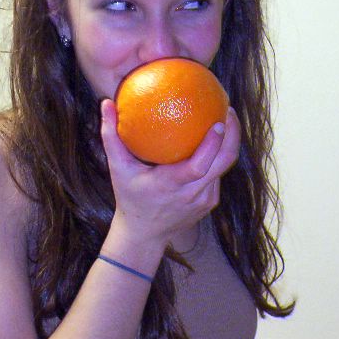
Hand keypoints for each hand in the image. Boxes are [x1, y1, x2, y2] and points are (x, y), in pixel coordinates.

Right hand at [100, 101, 240, 247]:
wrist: (144, 234)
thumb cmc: (129, 197)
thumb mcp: (118, 168)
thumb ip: (111, 137)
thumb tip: (106, 104)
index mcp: (171, 185)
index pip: (199, 165)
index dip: (214, 143)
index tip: (219, 121)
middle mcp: (192, 194)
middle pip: (224, 162)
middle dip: (233, 135)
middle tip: (229, 110)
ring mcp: (205, 199)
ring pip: (224, 168)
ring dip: (228, 143)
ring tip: (226, 119)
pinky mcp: (210, 202)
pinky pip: (218, 175)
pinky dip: (219, 157)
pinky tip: (216, 141)